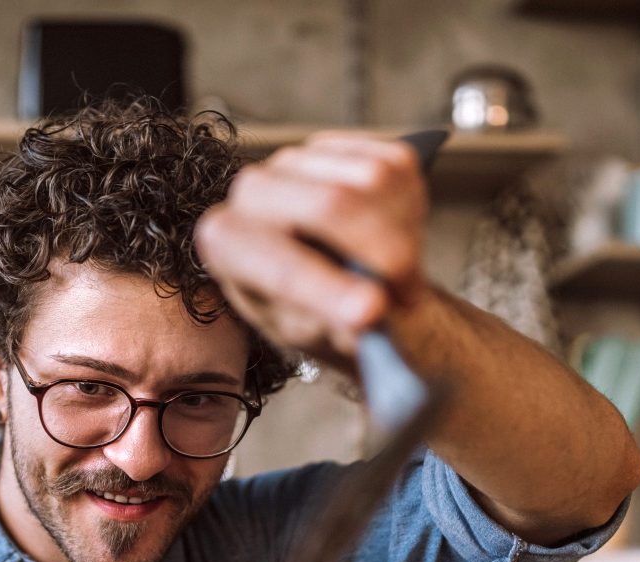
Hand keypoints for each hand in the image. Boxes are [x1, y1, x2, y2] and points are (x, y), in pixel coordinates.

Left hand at [195, 133, 429, 367]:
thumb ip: (339, 324)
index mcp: (227, 242)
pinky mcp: (344, 144)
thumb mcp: (319, 339)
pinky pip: (399, 166)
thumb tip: (375, 310)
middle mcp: (254, 189)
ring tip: (397, 273)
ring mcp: (299, 159)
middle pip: (334, 205)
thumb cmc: (317, 321)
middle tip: (409, 297)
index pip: (278, 262)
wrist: (337, 290)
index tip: (370, 312)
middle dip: (387, 255)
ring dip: (404, 235)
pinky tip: (396, 237)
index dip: (327, 288)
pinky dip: (412, 211)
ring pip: (376, 181)